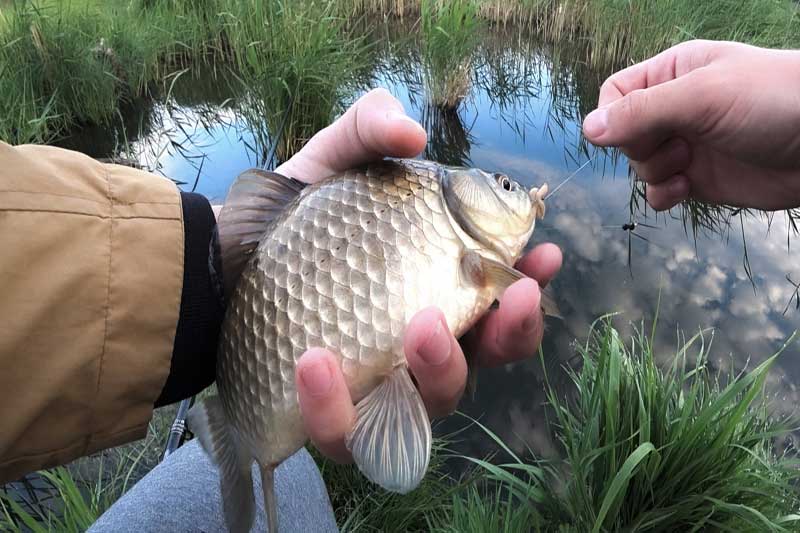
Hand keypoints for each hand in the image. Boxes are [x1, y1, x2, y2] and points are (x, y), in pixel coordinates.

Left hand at [281, 88, 561, 462]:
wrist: (216, 266)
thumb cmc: (291, 219)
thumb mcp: (332, 159)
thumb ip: (371, 129)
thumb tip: (411, 135)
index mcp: (433, 289)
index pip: (499, 300)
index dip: (531, 287)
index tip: (544, 258)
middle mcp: (416, 345)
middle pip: (486, 360)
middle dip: (509, 334)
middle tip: (504, 299)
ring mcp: (378, 389)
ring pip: (430, 407)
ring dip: (439, 372)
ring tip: (417, 328)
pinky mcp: (329, 420)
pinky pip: (348, 435)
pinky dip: (336, 407)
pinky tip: (315, 362)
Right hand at [582, 39, 799, 210]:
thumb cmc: (772, 101)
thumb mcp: (703, 96)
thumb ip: (643, 111)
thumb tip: (587, 131)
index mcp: (673, 74)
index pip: (615, 94)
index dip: (615, 116)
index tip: (632, 130)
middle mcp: (675, 109)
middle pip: (623, 134)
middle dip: (642, 146)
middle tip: (678, 143)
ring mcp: (686, 145)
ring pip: (638, 165)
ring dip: (655, 171)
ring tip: (690, 164)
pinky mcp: (698, 179)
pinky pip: (657, 191)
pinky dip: (663, 194)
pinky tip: (685, 188)